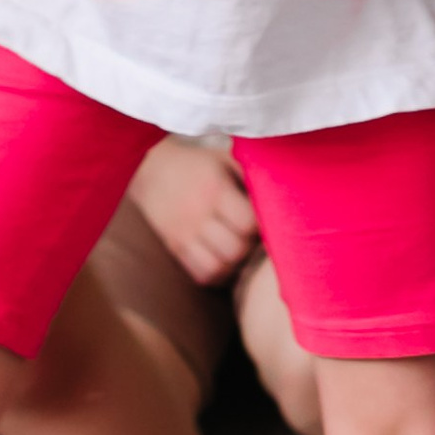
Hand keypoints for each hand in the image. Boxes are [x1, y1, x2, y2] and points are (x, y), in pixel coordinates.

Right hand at [128, 134, 259, 288]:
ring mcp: (183, 234)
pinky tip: (224, 260)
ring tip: (240, 251)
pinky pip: (201, 275)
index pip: (248, 222)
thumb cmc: (198, 165)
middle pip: (235, 250)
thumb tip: (285, 187)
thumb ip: (251, 172)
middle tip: (253, 238)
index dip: (262, 225)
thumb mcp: (224, 159)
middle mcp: (198, 214)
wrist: (149, 170)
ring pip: (218, 268)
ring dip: (235, 264)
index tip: (265, 219)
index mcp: (215, 189)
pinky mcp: (174, 248)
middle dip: (250, 248)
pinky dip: (217, 273)